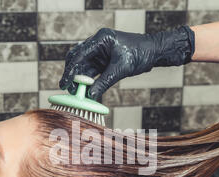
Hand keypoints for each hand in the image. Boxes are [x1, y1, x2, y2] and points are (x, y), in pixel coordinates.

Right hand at [59, 26, 194, 100]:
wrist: (153, 52)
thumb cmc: (140, 54)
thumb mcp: (121, 69)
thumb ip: (105, 81)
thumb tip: (91, 95)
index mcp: (100, 39)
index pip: (79, 55)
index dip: (70, 70)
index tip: (64, 83)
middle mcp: (97, 44)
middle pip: (77, 59)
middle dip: (71, 74)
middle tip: (67, 88)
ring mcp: (100, 53)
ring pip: (83, 66)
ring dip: (79, 79)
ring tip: (75, 93)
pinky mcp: (104, 61)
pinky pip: (92, 72)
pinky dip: (88, 81)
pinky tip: (85, 91)